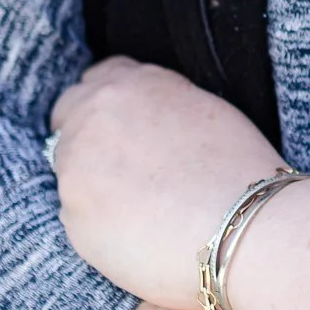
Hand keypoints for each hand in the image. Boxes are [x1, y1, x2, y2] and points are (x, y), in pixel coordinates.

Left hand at [50, 57, 283, 309]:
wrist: (242, 226)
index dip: (106, 103)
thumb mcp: (203, 111)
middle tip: (118, 168)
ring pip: (68, 166)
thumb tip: (140, 121)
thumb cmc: (238, 173)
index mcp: (134, 82)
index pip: (97, 77)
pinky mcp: (70, 211)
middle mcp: (97, 111)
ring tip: (139, 207)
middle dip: (85, 136)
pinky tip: (135, 232)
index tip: (117, 126)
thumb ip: (158, 105)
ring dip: (91, 181)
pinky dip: (97, 222)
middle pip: (67, 113)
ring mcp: (77, 160)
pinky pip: (74, 214)